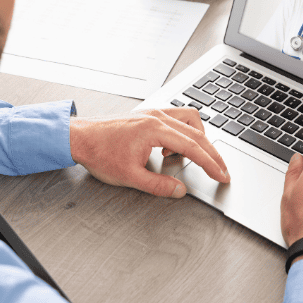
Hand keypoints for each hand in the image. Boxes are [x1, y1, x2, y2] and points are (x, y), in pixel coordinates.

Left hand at [69, 108, 228, 197]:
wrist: (80, 137)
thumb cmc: (100, 153)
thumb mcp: (130, 176)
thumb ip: (158, 185)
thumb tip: (179, 191)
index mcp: (155, 129)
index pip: (193, 147)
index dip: (211, 163)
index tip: (221, 175)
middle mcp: (157, 116)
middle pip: (197, 132)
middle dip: (213, 153)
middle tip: (222, 169)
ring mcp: (153, 112)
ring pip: (190, 118)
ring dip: (199, 137)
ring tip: (195, 157)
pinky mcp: (148, 113)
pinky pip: (176, 117)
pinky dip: (183, 132)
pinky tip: (171, 148)